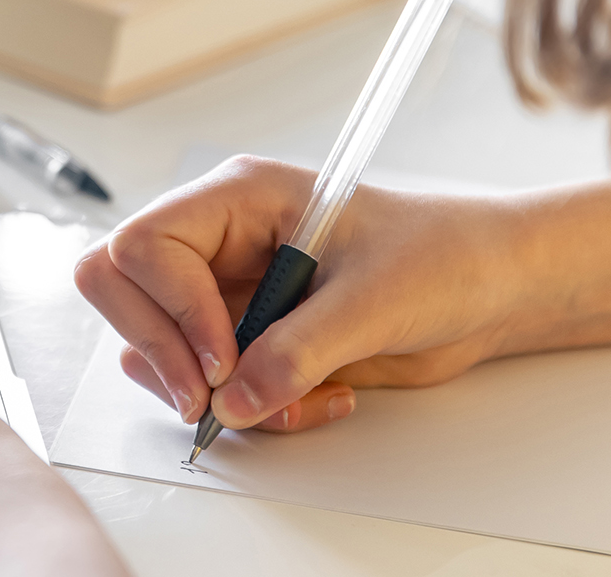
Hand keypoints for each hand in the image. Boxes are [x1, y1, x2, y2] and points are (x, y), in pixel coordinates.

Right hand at [75, 156, 530, 432]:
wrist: (492, 289)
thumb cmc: (446, 256)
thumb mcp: (375, 300)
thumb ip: (298, 351)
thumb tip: (234, 400)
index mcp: (239, 199)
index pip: (144, 246)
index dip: (171, 308)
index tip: (225, 356)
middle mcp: (219, 244)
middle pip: (119, 290)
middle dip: (160, 353)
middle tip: (212, 396)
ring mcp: (228, 294)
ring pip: (156, 350)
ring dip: (212, 394)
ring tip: (286, 400)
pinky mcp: (248, 341)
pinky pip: (210, 388)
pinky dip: (251, 410)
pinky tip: (315, 398)